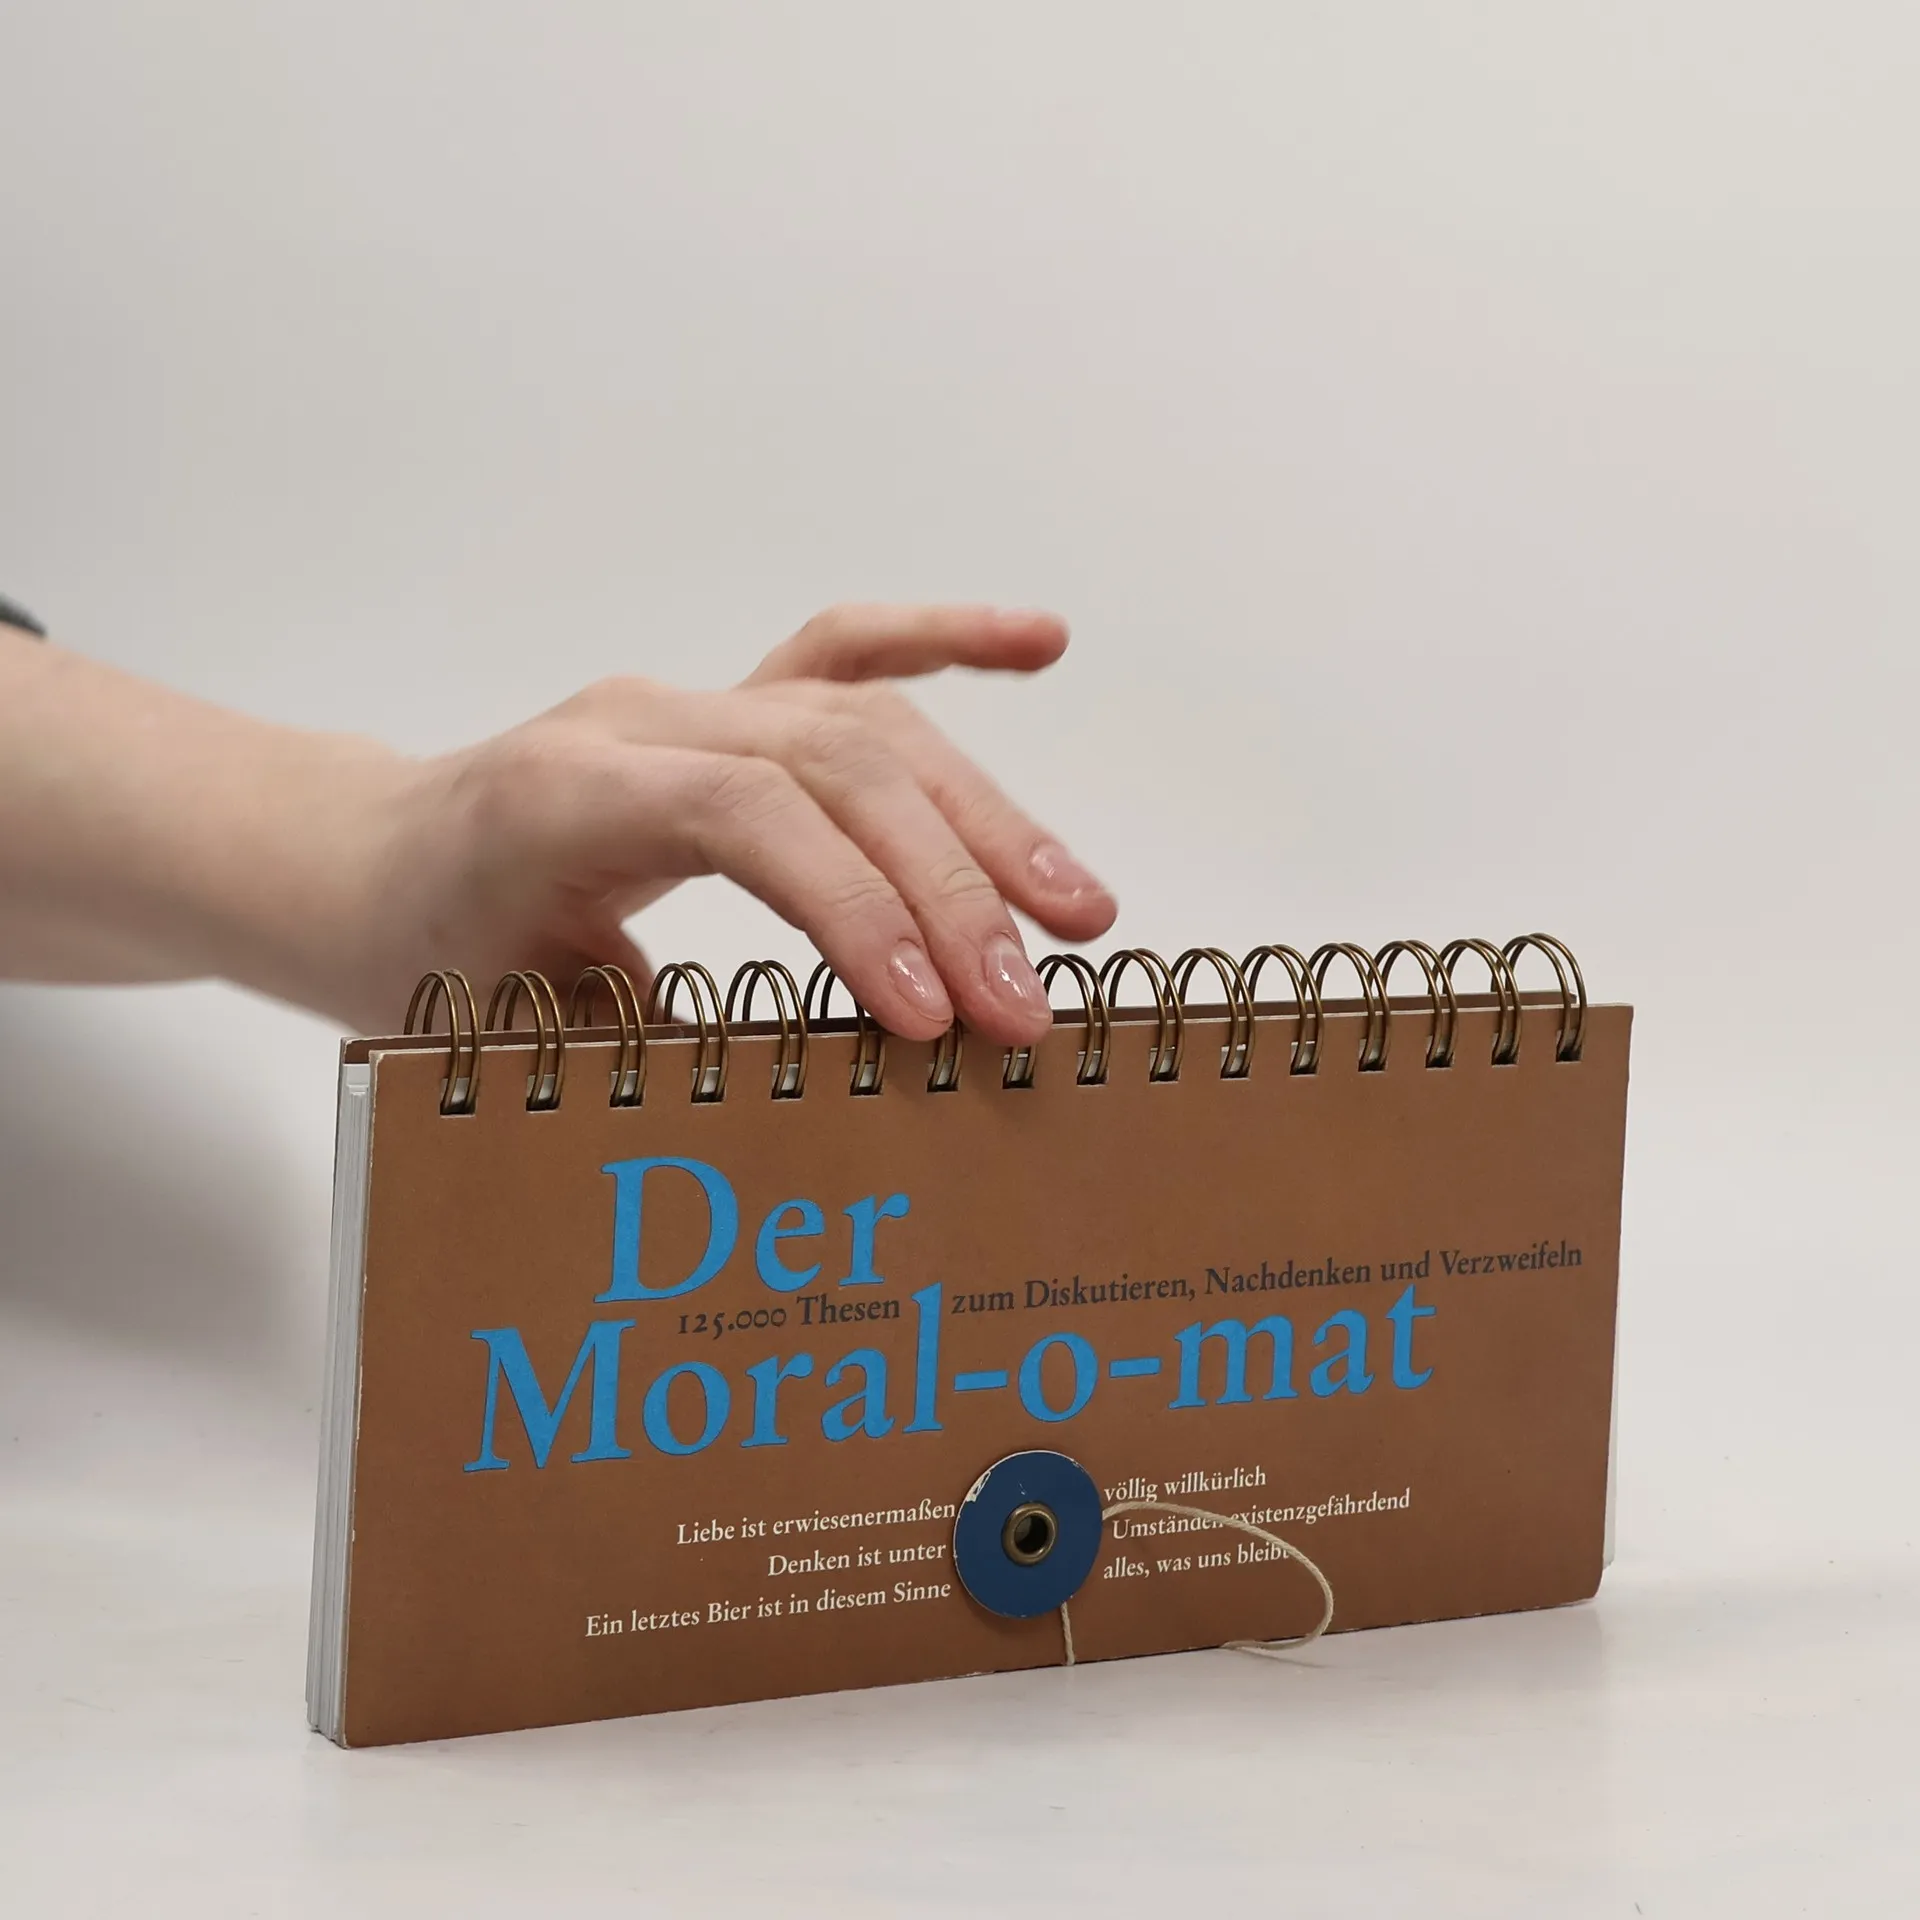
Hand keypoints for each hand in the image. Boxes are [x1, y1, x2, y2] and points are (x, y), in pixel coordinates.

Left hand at [377, 605, 1115, 1042]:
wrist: (360, 864)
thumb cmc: (419, 955)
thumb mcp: (500, 1031)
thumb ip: (645, 1054)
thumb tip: (811, 1109)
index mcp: (568, 793)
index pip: (747, 817)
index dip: (855, 909)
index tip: (930, 1020)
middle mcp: (644, 722)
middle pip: (836, 766)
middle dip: (949, 889)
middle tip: (1029, 1005)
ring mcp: (696, 703)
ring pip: (870, 724)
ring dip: (985, 816)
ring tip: (1077, 908)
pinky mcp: (731, 710)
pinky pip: (847, 655)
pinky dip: (946, 643)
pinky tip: (1040, 644)